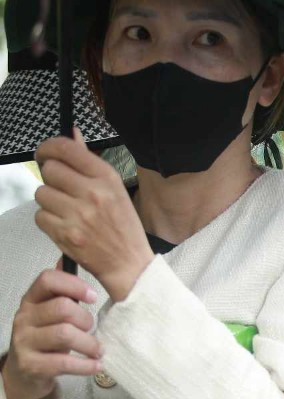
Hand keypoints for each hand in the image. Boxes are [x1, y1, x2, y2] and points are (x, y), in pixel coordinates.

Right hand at [3, 267, 100, 398]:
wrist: (25, 374)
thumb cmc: (46, 339)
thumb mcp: (51, 312)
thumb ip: (62, 290)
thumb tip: (70, 258)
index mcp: (31, 300)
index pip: (48, 279)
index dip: (74, 284)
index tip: (93, 296)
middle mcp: (24, 318)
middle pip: (63, 308)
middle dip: (86, 319)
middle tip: (92, 330)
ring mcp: (25, 342)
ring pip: (65, 334)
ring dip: (89, 344)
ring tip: (97, 350)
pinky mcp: (31, 365)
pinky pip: (64, 363)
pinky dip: (86, 365)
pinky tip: (96, 365)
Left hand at [34, 128, 151, 301]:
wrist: (129, 264)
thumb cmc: (123, 228)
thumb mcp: (114, 190)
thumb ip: (89, 162)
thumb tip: (72, 134)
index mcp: (107, 178)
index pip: (66, 149)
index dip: (48, 147)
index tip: (45, 153)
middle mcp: (93, 193)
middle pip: (49, 170)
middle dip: (52, 179)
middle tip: (63, 190)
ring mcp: (78, 215)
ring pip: (41, 193)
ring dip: (50, 201)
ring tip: (68, 211)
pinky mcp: (65, 234)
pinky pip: (40, 216)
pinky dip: (48, 221)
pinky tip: (65, 225)